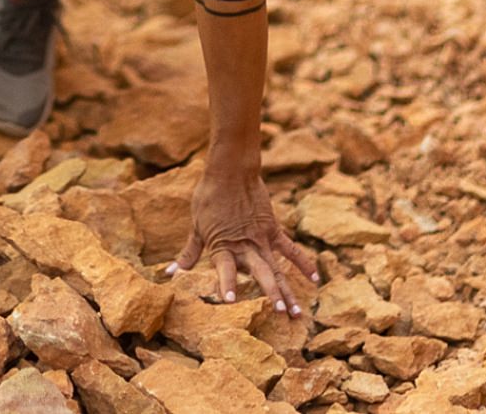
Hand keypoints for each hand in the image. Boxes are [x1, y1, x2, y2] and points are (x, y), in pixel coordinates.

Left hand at [170, 162, 319, 314]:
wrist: (230, 172)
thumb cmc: (208, 198)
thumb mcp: (196, 227)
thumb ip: (189, 253)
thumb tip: (170, 272)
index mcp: (222, 245)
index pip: (224, 269)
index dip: (227, 284)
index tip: (230, 301)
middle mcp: (244, 246)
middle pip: (260, 273)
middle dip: (272, 294)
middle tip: (281, 314)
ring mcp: (261, 239)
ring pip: (277, 268)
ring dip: (287, 290)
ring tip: (296, 312)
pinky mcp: (272, 229)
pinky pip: (291, 249)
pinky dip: (303, 263)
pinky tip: (315, 280)